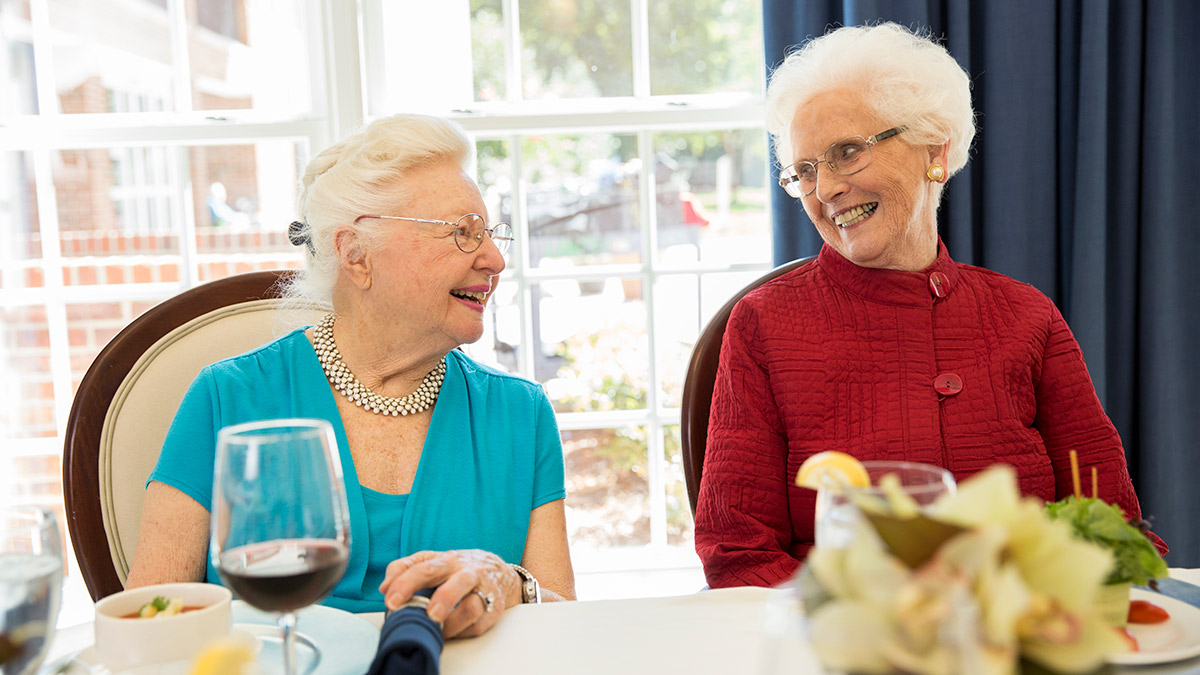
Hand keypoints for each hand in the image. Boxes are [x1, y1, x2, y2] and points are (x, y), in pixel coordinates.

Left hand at [378, 549, 520, 637]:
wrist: (498, 571)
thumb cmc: (456, 568)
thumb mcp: (431, 560)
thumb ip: (405, 568)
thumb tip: (384, 587)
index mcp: (448, 561)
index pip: (425, 568)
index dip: (406, 584)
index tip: (391, 600)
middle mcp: (468, 573)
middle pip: (458, 583)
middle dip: (443, 600)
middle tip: (427, 616)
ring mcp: (484, 591)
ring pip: (472, 607)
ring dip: (453, 623)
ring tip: (438, 630)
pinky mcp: (494, 609)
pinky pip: (478, 625)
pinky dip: (462, 632)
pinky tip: (451, 631)